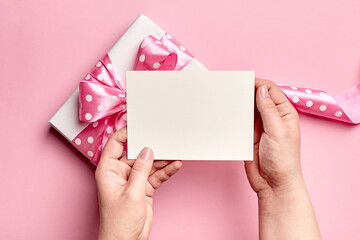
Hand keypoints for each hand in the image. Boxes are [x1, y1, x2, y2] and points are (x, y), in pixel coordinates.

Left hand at [95, 127, 181, 239]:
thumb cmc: (118, 222)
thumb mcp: (132, 192)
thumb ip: (141, 170)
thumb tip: (147, 151)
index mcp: (108, 170)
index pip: (115, 144)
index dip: (126, 134)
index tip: (139, 126)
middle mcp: (120, 173)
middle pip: (136, 153)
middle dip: (150, 148)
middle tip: (163, 139)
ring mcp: (133, 180)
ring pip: (148, 164)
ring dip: (161, 160)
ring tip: (174, 152)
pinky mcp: (144, 188)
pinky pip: (156, 175)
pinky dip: (165, 171)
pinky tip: (174, 165)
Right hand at [245, 78, 320, 238]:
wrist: (274, 184)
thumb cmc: (283, 160)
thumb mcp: (277, 131)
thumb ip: (269, 109)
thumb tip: (261, 89)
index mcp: (285, 113)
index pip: (271, 90)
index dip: (258, 84)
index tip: (243, 81)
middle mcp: (273, 118)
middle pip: (259, 97)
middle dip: (247, 92)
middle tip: (232, 88)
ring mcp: (261, 127)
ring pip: (249, 109)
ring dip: (241, 104)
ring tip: (228, 99)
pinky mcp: (250, 136)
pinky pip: (242, 121)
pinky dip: (236, 117)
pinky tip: (229, 114)